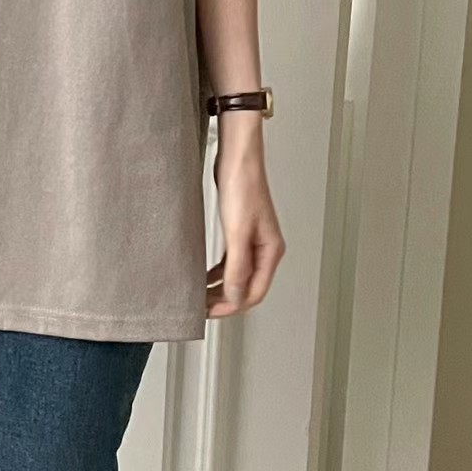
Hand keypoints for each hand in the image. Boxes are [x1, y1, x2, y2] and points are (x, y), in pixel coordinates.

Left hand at [206, 119, 285, 318]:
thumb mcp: (237, 232)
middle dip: (226, 300)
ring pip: (238, 274)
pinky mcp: (240, 230)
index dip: (233, 305)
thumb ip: (237, 267)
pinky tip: (205, 274)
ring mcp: (253, 239)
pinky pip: (231, 260)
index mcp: (271, 251)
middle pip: (248, 286)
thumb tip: (235, 295)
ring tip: (201, 295)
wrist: (237, 158)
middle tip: (203, 308)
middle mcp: (265, 247)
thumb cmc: (242, 187)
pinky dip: (218, 271)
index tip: (211, 313)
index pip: (255, 292)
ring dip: (220, 287)